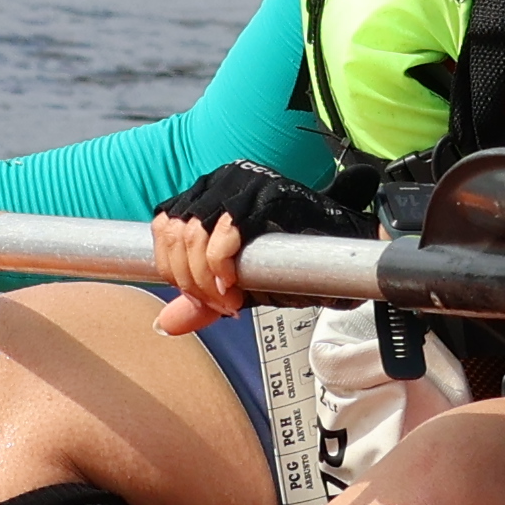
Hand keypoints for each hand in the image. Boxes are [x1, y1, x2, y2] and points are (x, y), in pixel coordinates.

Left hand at [146, 164, 339, 331]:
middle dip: (190, 282)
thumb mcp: (235, 282)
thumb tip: (165, 323)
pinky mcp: (264, 195)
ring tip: (229, 299)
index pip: (163, 228)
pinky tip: (235, 283)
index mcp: (207, 193)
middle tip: (219, 304)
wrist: (342, 248)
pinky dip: (221, 265)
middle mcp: (219, 181)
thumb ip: (200, 299)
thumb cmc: (292, 259)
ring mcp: (241, 184)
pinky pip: (224, 231)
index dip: (173, 271)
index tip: (200, 298)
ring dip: (204, 278)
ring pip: (193, 235)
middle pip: (175, 235)